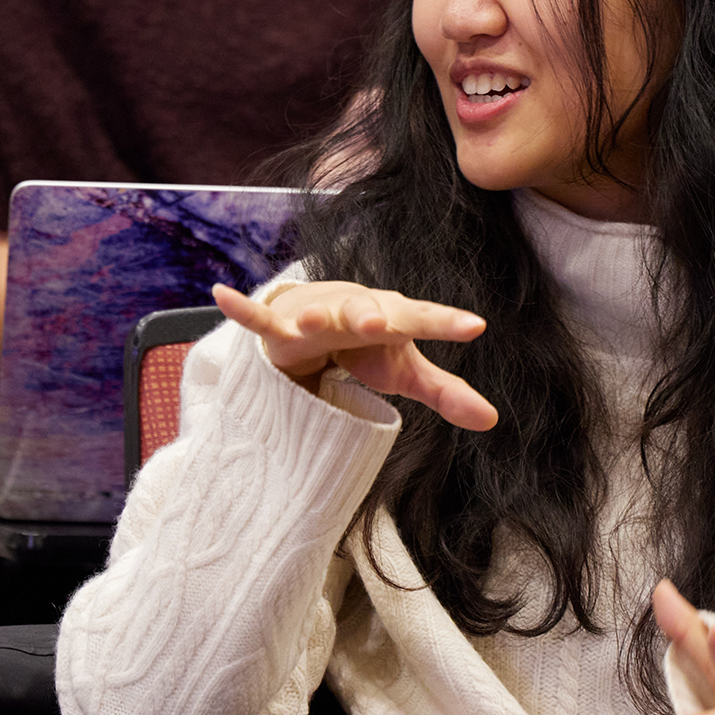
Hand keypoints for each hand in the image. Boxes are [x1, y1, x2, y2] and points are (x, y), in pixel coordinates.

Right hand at [209, 281, 496, 430]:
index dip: (445, 323)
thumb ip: (445, 391)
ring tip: (310, 319)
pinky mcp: (278, 330)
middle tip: (383, 323)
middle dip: (371, 314)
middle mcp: (353, 309)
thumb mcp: (404, 368)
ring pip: (313, 315)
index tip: (475, 325)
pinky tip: (221, 294)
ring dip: (311, 316)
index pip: (420, 319)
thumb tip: (493, 420)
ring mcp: (313, 316)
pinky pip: (258, 319)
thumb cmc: (366, 342)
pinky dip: (241, 308)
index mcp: (389, 317)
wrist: (317, 313)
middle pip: (365, 311)